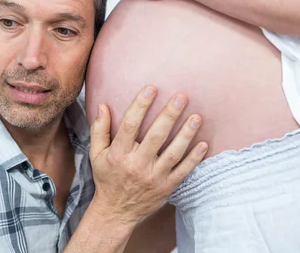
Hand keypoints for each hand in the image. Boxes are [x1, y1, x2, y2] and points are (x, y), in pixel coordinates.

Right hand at [89, 86, 207, 225]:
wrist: (116, 211)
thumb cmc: (107, 178)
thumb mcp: (96, 154)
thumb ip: (99, 129)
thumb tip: (102, 106)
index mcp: (119, 154)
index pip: (130, 125)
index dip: (141, 105)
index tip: (152, 88)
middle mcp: (137, 165)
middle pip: (156, 136)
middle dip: (170, 115)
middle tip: (182, 97)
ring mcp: (153, 177)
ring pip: (173, 153)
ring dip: (186, 134)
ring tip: (197, 117)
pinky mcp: (166, 187)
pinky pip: (183, 171)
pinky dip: (195, 158)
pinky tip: (203, 143)